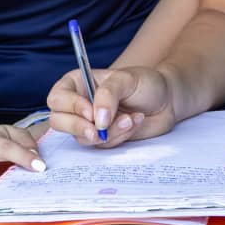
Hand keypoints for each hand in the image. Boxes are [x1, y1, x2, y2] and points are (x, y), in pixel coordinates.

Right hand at [46, 65, 174, 147]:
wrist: (166, 101)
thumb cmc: (145, 83)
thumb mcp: (126, 79)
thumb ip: (108, 95)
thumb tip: (97, 120)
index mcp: (78, 83)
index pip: (58, 97)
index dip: (71, 107)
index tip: (91, 113)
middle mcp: (78, 103)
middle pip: (58, 121)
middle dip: (78, 128)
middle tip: (99, 131)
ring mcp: (89, 123)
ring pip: (82, 137)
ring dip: (108, 132)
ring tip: (129, 119)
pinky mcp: (103, 138)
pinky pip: (101, 145)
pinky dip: (119, 137)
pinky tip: (133, 123)